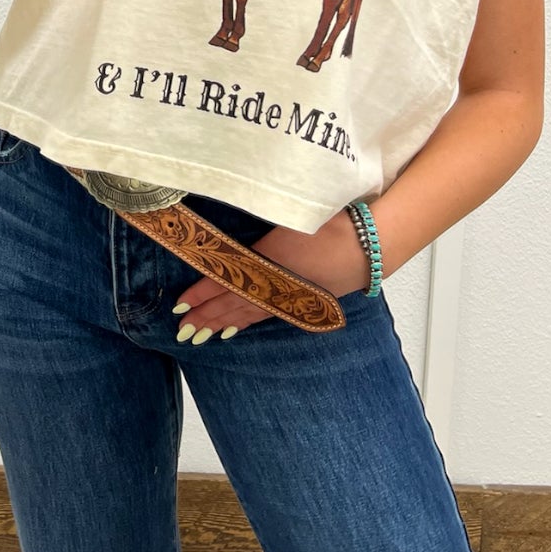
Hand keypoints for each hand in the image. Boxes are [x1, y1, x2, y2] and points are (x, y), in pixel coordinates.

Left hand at [171, 212, 372, 341]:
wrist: (371, 246)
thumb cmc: (332, 224)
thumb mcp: (292, 216)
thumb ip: (263, 225)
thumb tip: (236, 222)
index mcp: (268, 261)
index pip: (226, 281)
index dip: (202, 293)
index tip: (179, 304)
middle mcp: (275, 284)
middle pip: (233, 304)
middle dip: (206, 317)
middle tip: (182, 330)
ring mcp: (289, 295)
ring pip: (248, 314)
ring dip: (223, 323)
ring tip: (201, 334)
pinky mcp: (303, 301)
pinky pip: (266, 315)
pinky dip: (247, 322)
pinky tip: (237, 327)